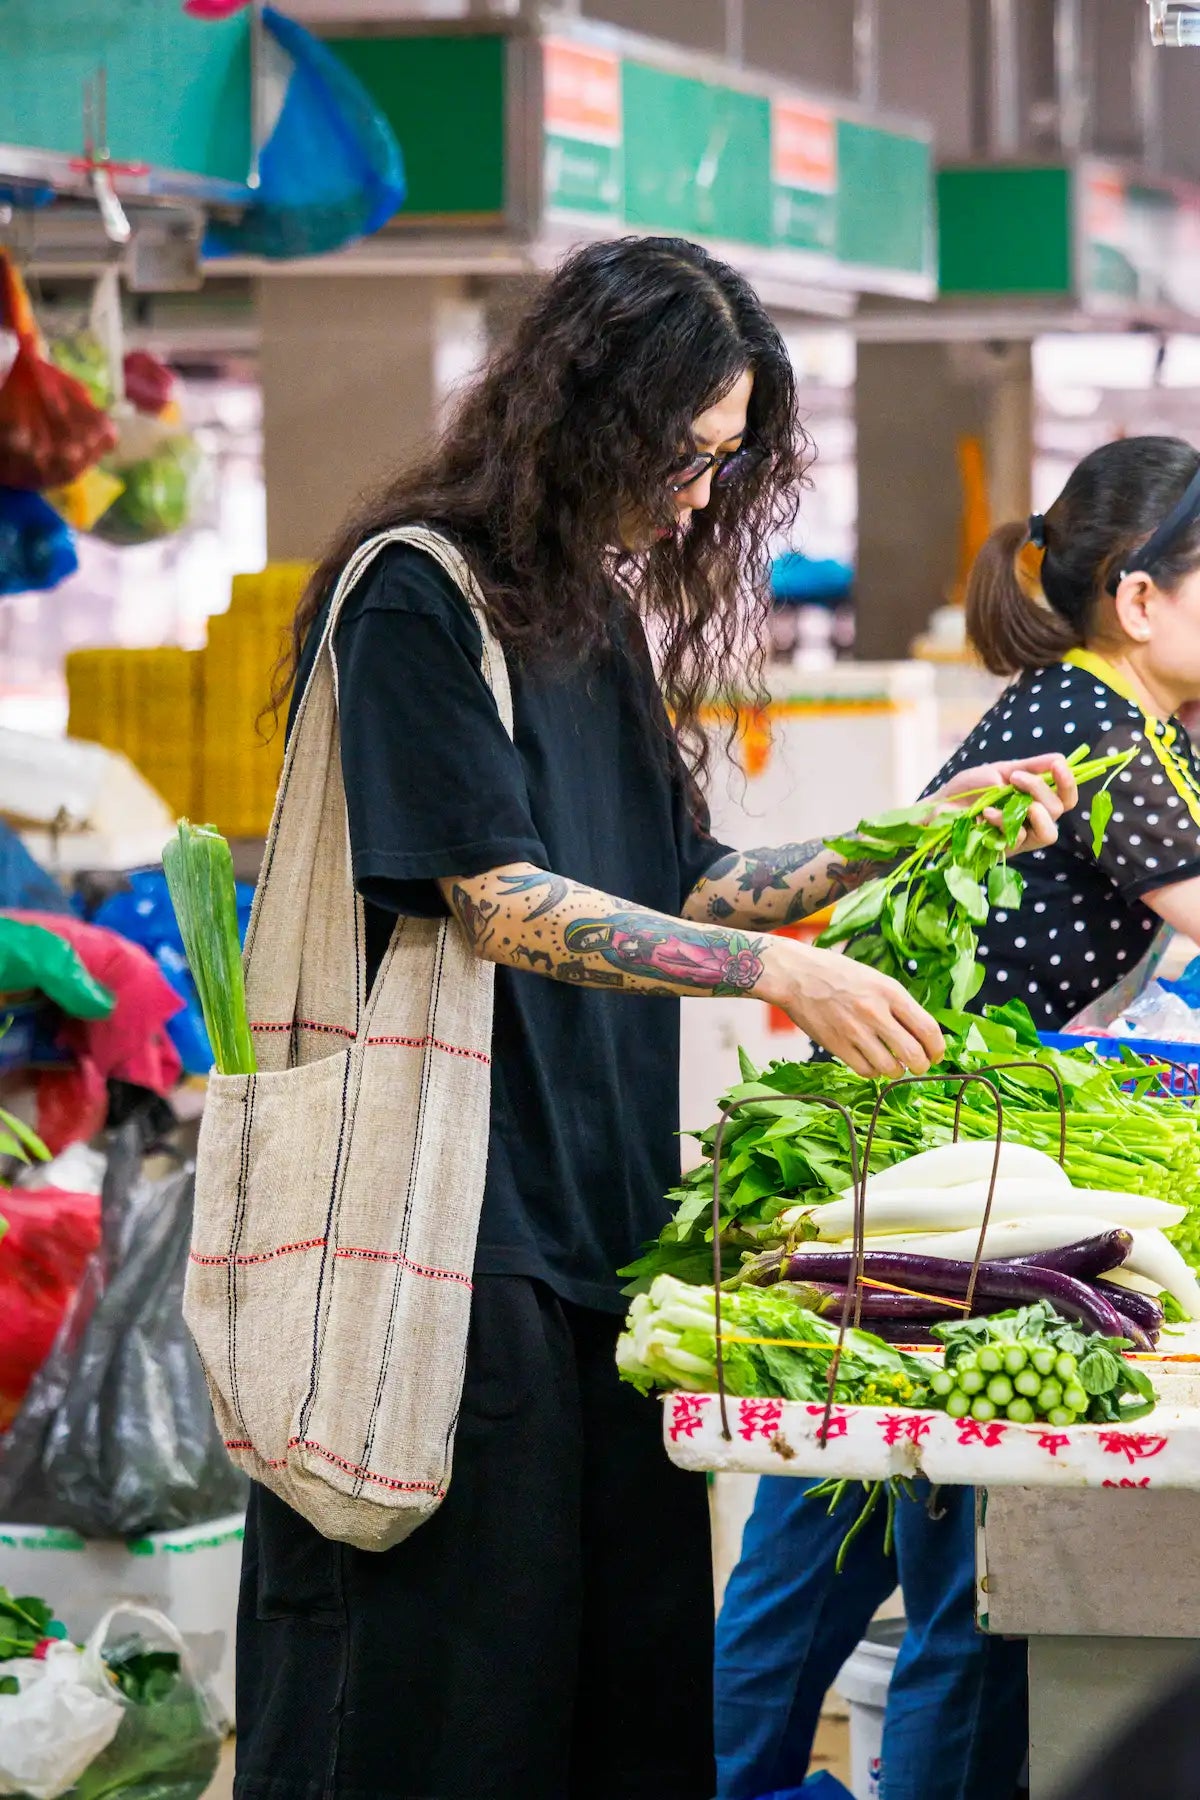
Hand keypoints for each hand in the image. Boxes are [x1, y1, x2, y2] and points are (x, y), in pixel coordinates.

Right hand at [761, 939, 944, 1078]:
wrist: (796, 975)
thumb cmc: (837, 974)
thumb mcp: (875, 979)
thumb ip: (898, 1004)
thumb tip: (920, 1033)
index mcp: (890, 992)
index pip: (928, 1029)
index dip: (937, 1049)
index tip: (936, 1054)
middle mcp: (876, 1012)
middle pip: (914, 1054)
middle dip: (921, 1065)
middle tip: (918, 1065)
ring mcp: (855, 1031)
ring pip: (891, 1068)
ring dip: (896, 1070)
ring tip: (892, 1064)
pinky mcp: (836, 1046)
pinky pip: (866, 1071)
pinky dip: (873, 1071)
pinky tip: (870, 1062)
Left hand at [934, 753, 1076, 856]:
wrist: (938, 808)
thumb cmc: (968, 791)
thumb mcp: (999, 771)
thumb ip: (1029, 767)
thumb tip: (1060, 757)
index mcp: (1035, 801)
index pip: (1065, 797)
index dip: (1068, 783)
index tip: (1059, 766)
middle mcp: (1033, 822)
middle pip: (1059, 811)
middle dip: (1040, 789)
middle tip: (1016, 778)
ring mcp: (1020, 839)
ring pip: (1049, 832)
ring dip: (1033, 810)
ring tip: (1009, 795)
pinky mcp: (1005, 851)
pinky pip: (1019, 839)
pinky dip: (1003, 821)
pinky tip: (986, 812)